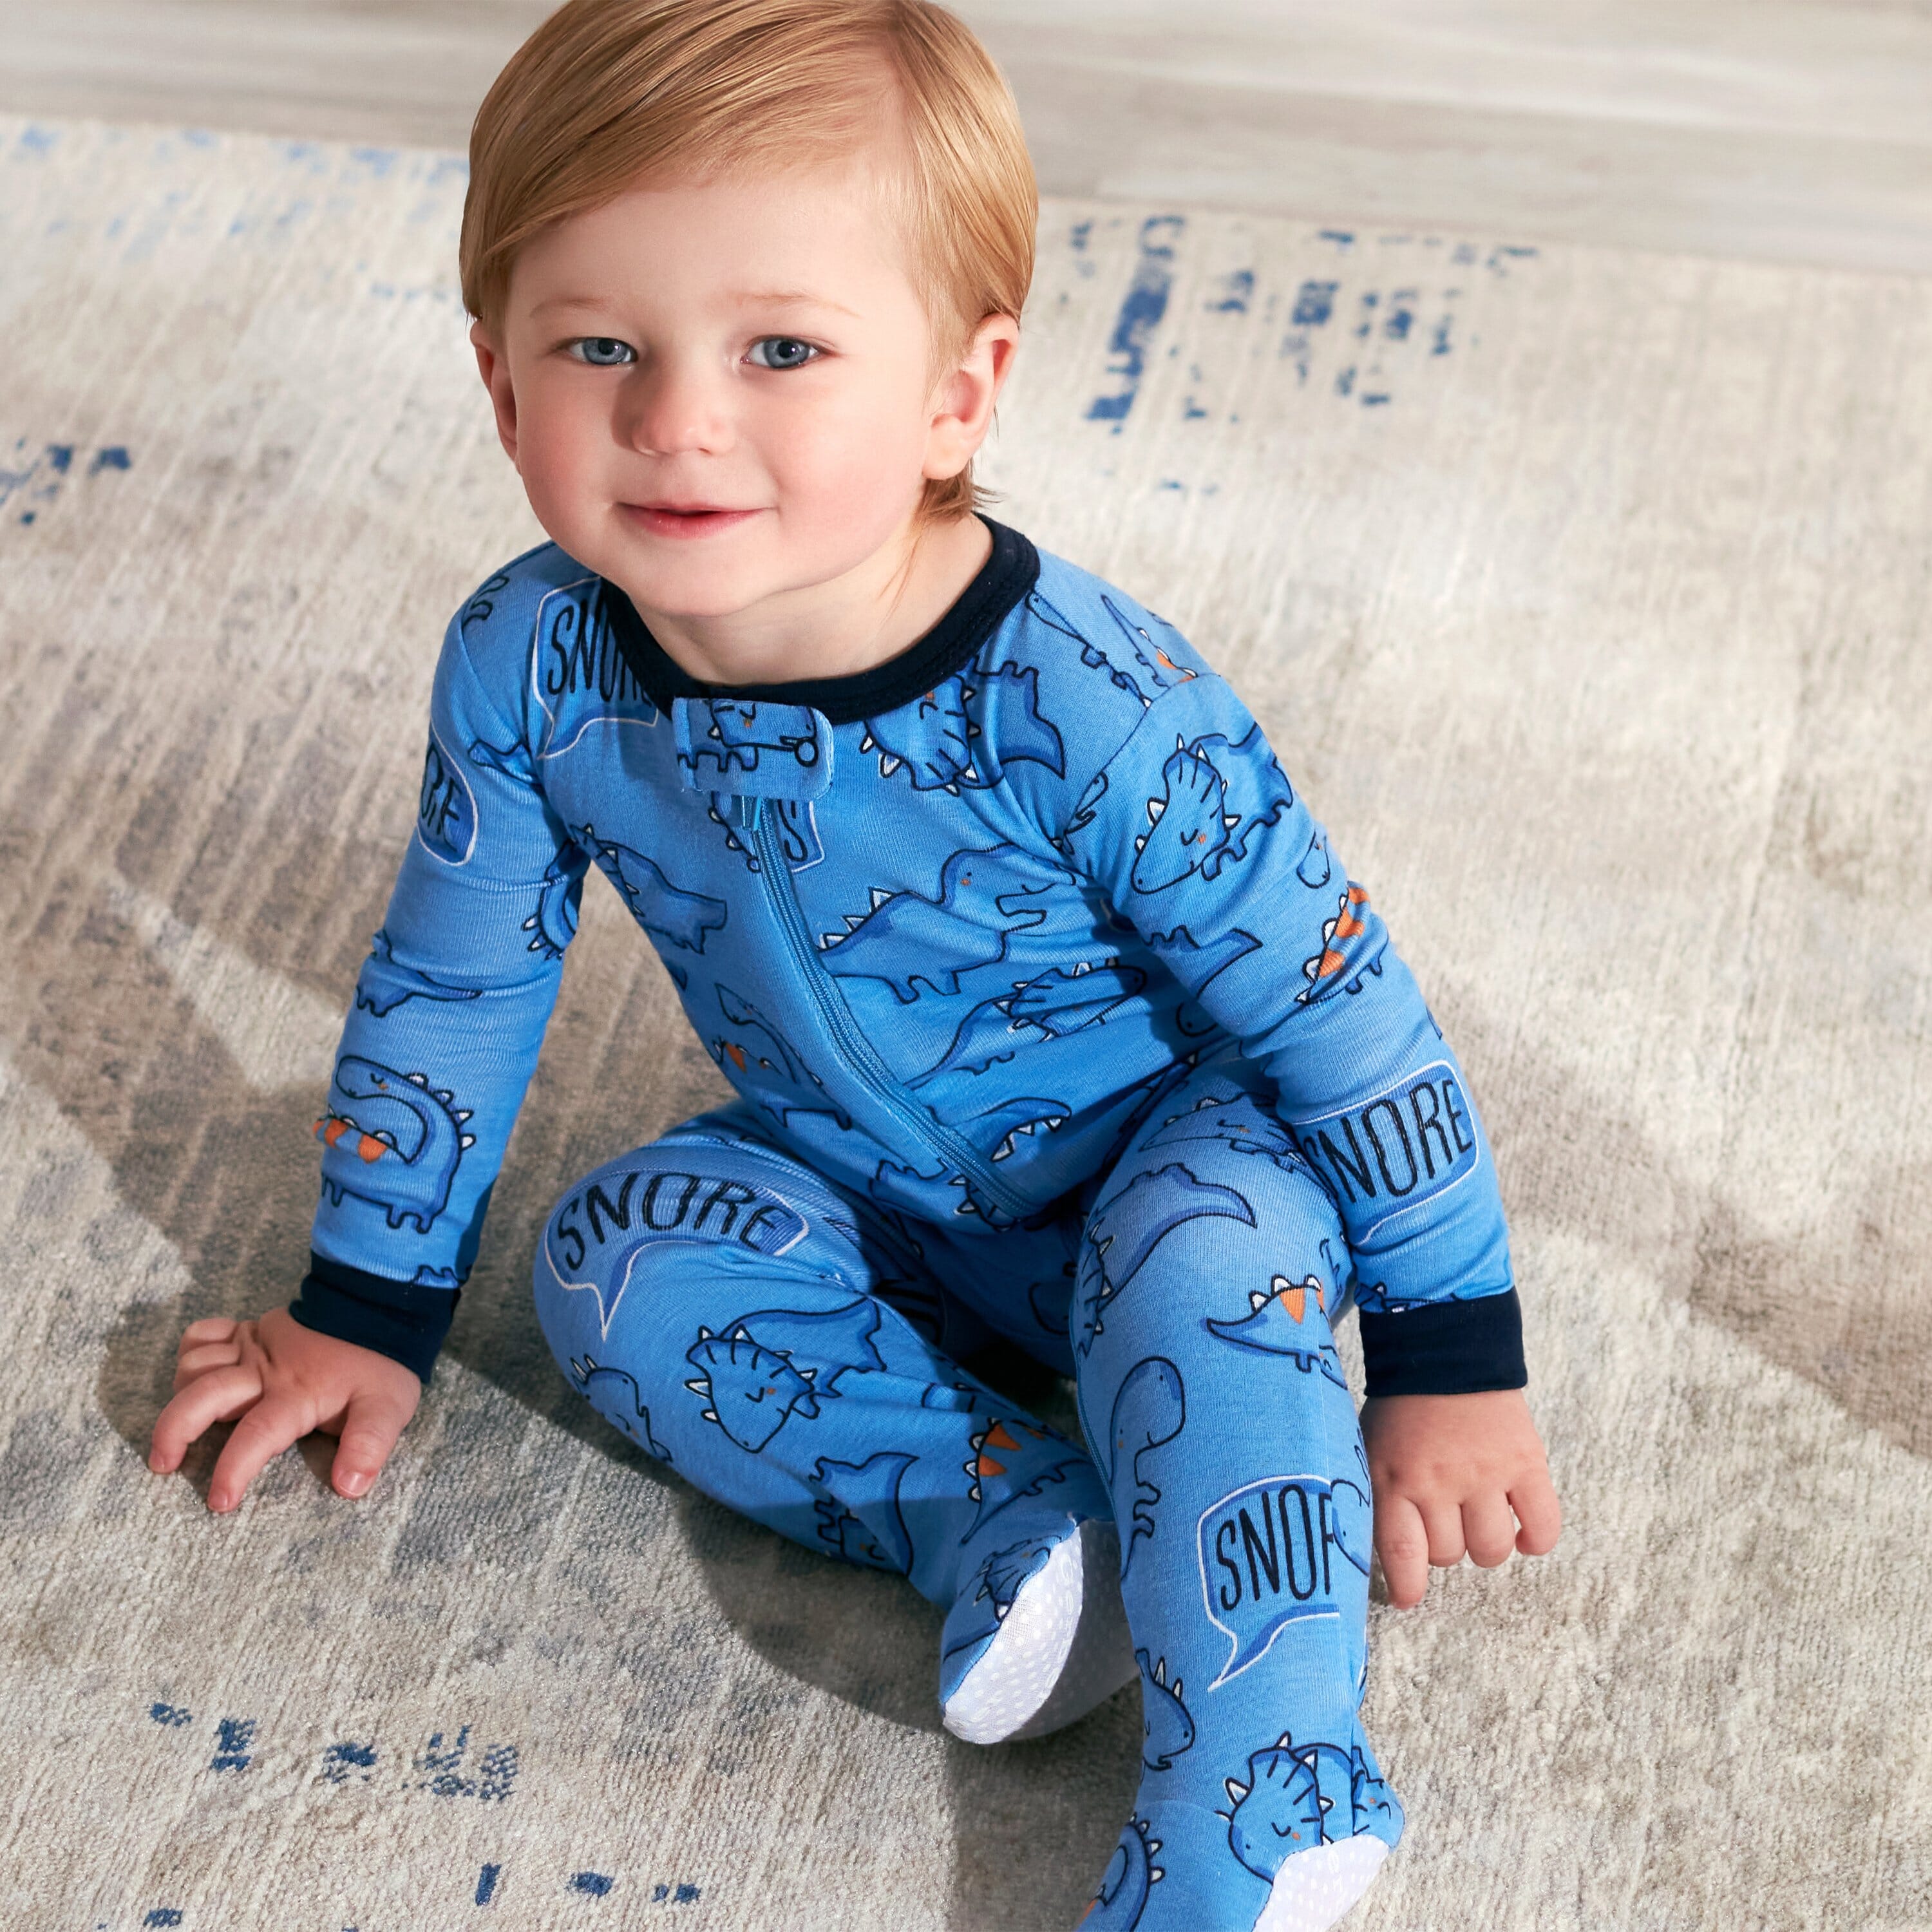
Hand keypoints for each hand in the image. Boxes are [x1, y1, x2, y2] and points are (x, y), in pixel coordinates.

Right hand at [147, 1308, 421, 1512]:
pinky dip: (189, 1352)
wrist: (378, 1307)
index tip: (219, 1502)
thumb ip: (369, 1445)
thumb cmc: (380, 1364)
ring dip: (180, 1394)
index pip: (255, 1436)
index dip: (232, 1470)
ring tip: (178, 1426)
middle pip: (202, 1396)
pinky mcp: (248, 1329)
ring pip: (195, 1364)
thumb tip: (349, 1486)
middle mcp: (264, 1370)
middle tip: (164, 1465)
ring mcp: (252, 1346)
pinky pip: (203, 1333)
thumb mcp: (388, 1407)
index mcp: (296, 1394)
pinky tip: (190, 1376)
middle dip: (173, 1432)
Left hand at [1359, 1388, 1560, 1607]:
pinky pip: (1542, 1526)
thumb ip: (1382, 1497)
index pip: (1402, 1554)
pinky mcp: (1525, 1462)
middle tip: (1445, 1520)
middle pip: (1449, 1554)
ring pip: (1491, 1549)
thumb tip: (1393, 1558)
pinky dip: (1535, 1540)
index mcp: (1393, 1477)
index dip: (1408, 1586)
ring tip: (1479, 1519)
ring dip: (1485, 1545)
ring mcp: (1485, 1473)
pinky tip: (1521, 1533)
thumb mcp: (1372, 1448)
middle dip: (1445, 1548)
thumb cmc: (1402, 1407)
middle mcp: (1439, 1481)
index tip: (1409, 1598)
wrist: (1445, 1349)